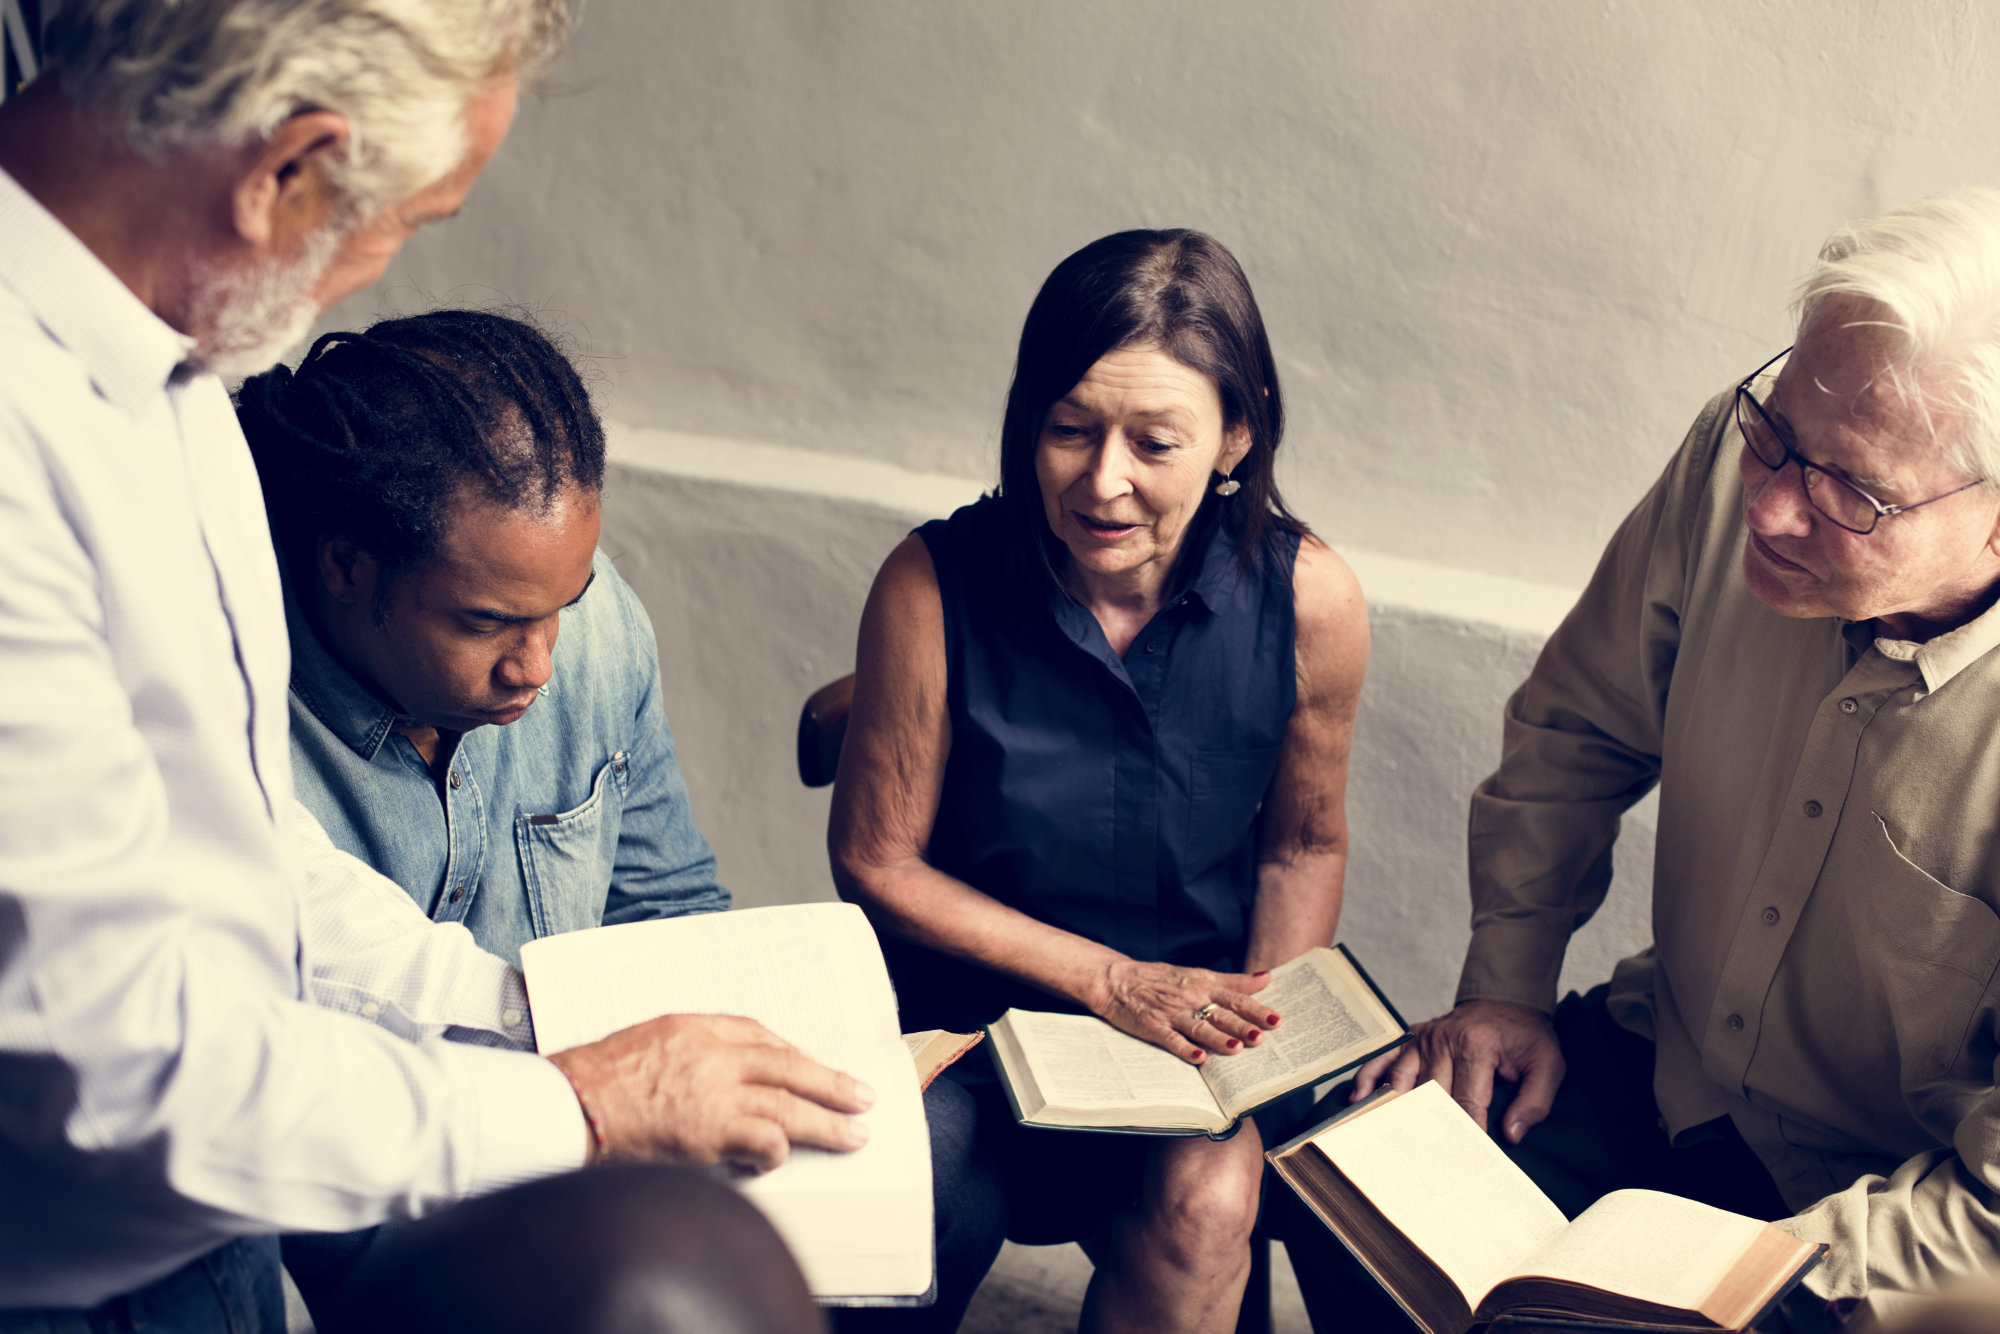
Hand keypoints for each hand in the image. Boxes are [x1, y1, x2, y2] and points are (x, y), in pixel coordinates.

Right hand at [546, 1013, 873, 1171]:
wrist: (567, 1103)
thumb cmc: (592, 1080)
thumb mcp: (644, 1040)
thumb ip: (684, 1050)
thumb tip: (715, 1076)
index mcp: (696, 1026)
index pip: (759, 1034)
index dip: (793, 1055)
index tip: (813, 1068)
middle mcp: (714, 1052)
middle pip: (789, 1065)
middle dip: (830, 1082)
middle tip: (862, 1096)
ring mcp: (717, 1090)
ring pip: (790, 1103)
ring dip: (827, 1120)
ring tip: (853, 1134)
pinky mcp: (712, 1129)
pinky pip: (765, 1138)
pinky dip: (776, 1151)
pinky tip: (775, 1160)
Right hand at [1092, 958, 1277, 1063]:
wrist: (1117, 979)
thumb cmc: (1161, 978)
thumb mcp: (1198, 973)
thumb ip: (1233, 980)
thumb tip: (1266, 978)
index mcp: (1203, 985)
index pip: (1234, 997)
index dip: (1255, 1009)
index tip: (1276, 1020)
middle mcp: (1190, 998)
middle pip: (1220, 1014)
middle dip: (1241, 1026)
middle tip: (1261, 1038)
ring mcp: (1171, 1013)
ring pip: (1198, 1027)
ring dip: (1217, 1038)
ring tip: (1236, 1049)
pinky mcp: (1152, 1026)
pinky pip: (1170, 1039)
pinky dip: (1184, 1048)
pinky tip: (1198, 1058)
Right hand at [1349, 999, 1562, 1143]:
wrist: (1507, 999)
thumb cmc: (1525, 1036)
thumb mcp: (1547, 1064)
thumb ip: (1534, 1101)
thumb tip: (1512, 1135)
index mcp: (1476, 1046)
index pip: (1467, 1101)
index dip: (1466, 1132)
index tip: (1463, 1159)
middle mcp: (1444, 1040)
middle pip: (1431, 1095)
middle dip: (1428, 1129)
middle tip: (1422, 1162)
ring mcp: (1423, 1038)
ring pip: (1403, 1081)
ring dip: (1395, 1109)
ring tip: (1385, 1138)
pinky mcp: (1412, 1038)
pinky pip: (1385, 1058)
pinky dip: (1370, 1078)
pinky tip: (1359, 1099)